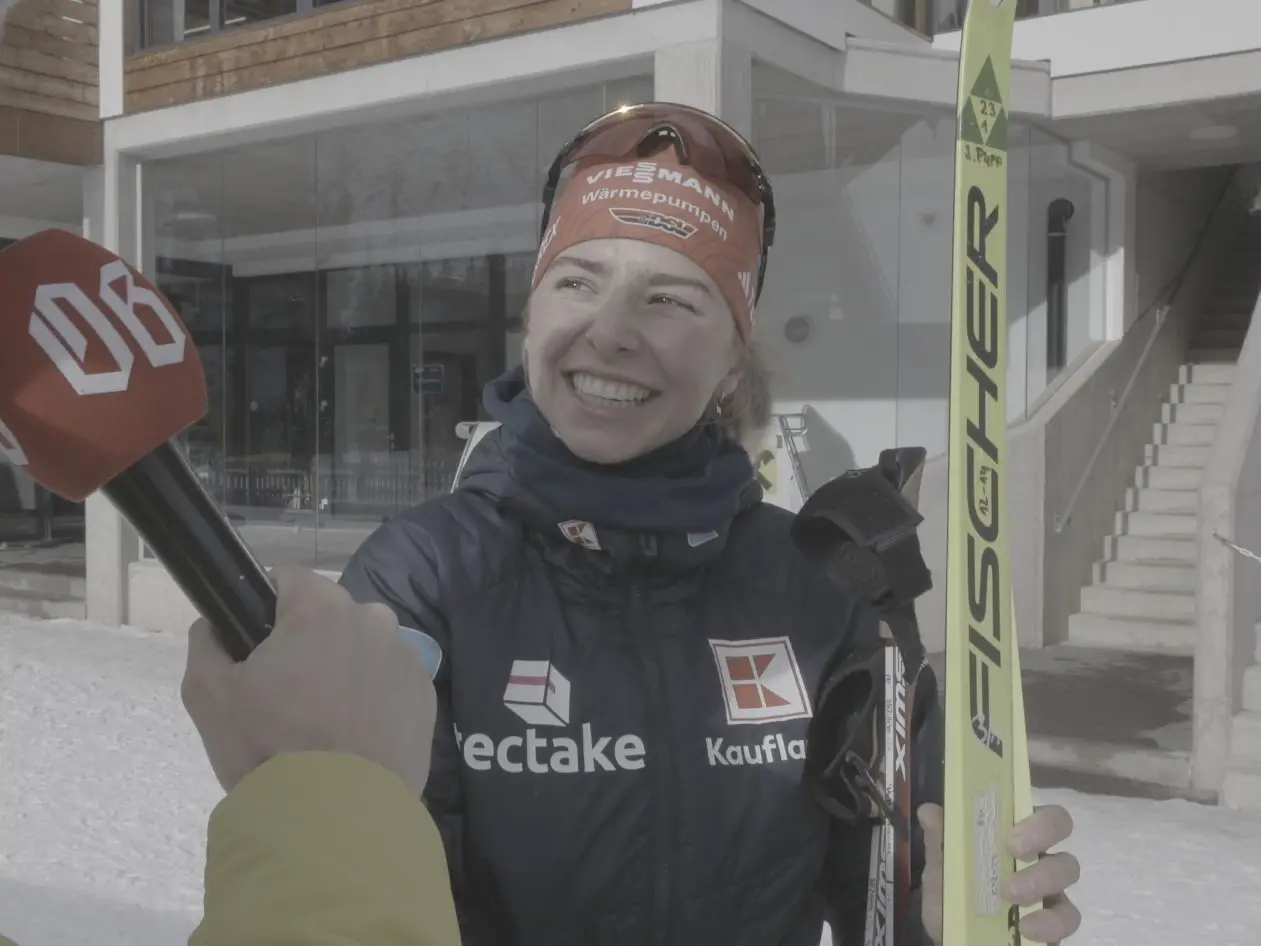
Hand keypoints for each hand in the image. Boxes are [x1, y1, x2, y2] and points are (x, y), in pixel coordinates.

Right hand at [181, 565, 436, 795]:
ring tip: (322, 722)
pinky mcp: (425, 695)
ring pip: (363, 648)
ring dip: (344, 669)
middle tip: (285, 694)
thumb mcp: (208, 694)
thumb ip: (207, 643)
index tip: (256, 643)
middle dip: (308, 641)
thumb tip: (215, 625)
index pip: (289, 579)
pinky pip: (390, 682)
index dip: (266, 605)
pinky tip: (354, 737)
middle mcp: (373, 620)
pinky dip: (373, 698)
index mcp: (321, 608)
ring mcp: (405, 658)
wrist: (334, 816)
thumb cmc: (267, 746)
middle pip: (330, 615)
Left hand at [918, 802, 1080, 943]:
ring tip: (1009, 895)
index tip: (1009, 832)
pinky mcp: (1057, 922)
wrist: (957, 943)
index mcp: (1009, 832)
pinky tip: (1026, 928)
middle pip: (1060, 824)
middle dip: (1041, 832)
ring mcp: (1052, 886)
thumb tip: (928, 812)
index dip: (1030, 811)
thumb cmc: (953, 901)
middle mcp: (1036, 852)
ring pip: (1068, 868)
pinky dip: (1049, 921)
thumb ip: (939, 844)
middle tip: (1013, 850)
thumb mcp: (940, 874)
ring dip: (1040, 878)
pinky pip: (1068, 916)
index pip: (1031, 804)